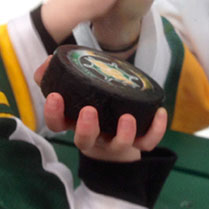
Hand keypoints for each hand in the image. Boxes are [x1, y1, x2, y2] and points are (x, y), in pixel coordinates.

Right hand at [34, 58, 166, 161]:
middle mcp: (93, 137)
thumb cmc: (92, 108)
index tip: (56, 97)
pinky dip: (155, 130)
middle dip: (86, 128)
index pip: (58, 124)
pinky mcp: (137, 145)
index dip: (54, 113)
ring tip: (127, 117)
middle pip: (85, 140)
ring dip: (123, 134)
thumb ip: (58, 77)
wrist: (114, 143)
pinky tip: (160, 112)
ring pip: (118, 146)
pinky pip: (147, 143)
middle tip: (89, 111)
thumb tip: (48, 62)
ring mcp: (114, 143)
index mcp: (75, 124)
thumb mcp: (75, 93)